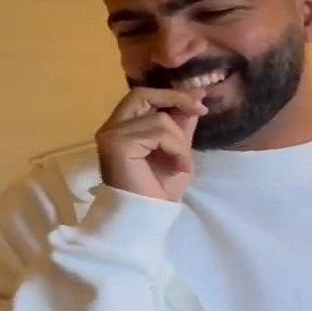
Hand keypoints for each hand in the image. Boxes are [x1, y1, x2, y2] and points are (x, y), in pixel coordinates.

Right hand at [95, 87, 206, 201]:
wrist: (147, 216)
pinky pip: (159, 133)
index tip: (200, 100)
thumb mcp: (177, 150)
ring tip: (182, 162)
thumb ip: (181, 124)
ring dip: (179, 140)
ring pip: (159, 118)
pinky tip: (179, 167)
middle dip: (174, 99)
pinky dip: (176, 148)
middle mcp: (111, 127)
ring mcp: (112, 134)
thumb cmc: (157, 190)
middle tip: (200, 111)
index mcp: (121, 127)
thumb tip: (196, 96)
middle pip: (142, 94)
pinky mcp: (118, 143)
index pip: (143, 96)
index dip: (171, 94)